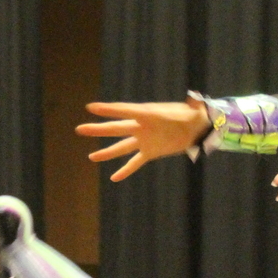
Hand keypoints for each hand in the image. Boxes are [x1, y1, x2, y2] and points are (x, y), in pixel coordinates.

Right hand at [76, 100, 210, 179]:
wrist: (197, 127)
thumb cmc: (194, 115)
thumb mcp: (193, 109)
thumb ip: (192, 105)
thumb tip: (196, 99)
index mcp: (148, 114)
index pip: (124, 111)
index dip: (108, 110)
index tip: (91, 108)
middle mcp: (142, 127)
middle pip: (116, 128)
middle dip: (98, 129)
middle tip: (80, 129)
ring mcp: (144, 140)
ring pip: (121, 147)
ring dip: (106, 153)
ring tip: (91, 158)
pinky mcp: (150, 152)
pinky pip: (135, 162)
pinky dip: (125, 170)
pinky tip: (114, 178)